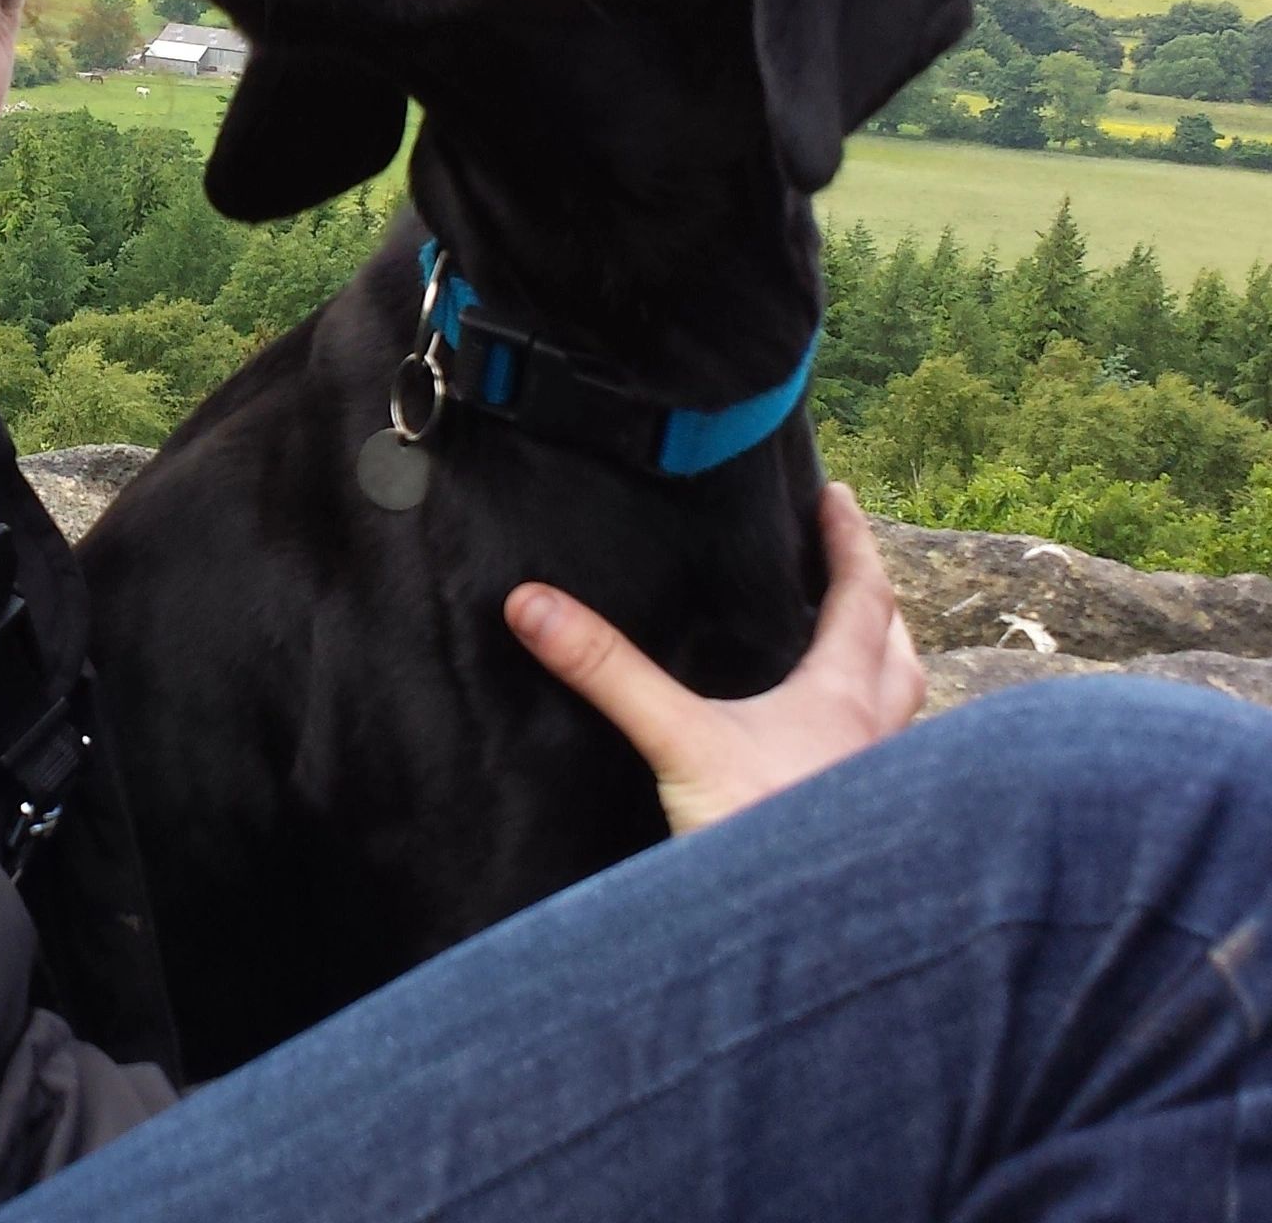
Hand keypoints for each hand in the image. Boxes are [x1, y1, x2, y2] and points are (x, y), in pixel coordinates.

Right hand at [502, 484, 926, 834]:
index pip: (859, 598)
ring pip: (903, 709)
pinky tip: (837, 757)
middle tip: (857, 569)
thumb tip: (532, 605)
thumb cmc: (763, 830)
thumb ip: (607, 671)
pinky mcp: (868, 835)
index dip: (850, 542)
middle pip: (898, 649)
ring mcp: (880, 790)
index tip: (840, 497)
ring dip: (887, 670)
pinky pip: (883, 766)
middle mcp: (877, 737)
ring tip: (861, 657)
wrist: (814, 940)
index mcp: (841, 696)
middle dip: (879, 602)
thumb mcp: (674, 741)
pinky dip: (871, 740)